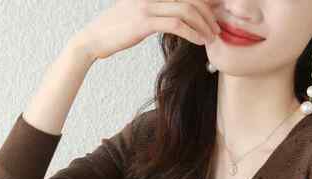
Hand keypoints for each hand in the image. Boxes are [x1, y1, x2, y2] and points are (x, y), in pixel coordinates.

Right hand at [76, 0, 220, 60]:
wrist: (94, 39)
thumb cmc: (117, 30)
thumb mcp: (140, 14)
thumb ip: (158, 11)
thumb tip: (176, 17)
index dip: (204, 2)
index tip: (215, 15)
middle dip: (209, 13)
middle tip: (217, 28)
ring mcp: (147, 5)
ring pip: (186, 10)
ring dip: (204, 24)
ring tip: (211, 37)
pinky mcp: (144, 21)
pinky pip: (176, 25)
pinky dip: (192, 33)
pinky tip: (200, 42)